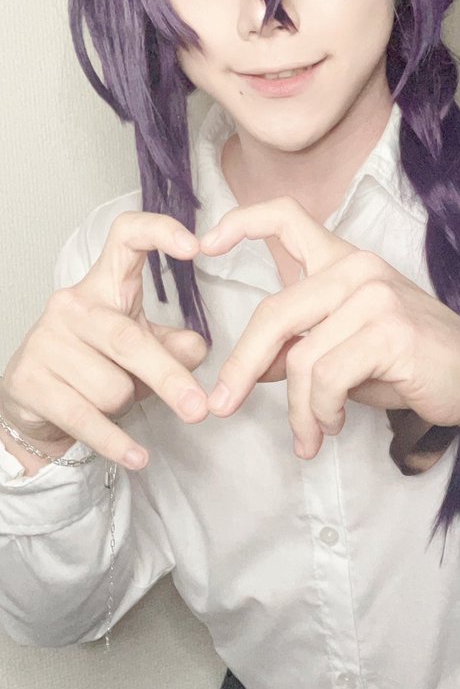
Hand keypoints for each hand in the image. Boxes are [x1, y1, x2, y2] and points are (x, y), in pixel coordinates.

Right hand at [1, 214, 209, 468]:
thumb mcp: (141, 347)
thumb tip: (199, 349)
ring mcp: (47, 342)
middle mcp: (72, 305)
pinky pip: (87, 419)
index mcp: (104, 285)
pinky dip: (116, 442)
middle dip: (168, 378)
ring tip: (115, 399)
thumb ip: (174, 346)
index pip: (127, 238)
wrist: (32, 401)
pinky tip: (137, 456)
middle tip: (200, 408)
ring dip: (126, 405)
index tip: (196, 246)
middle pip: (128, 340)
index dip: (160, 232)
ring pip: (112, 388)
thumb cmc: (96, 364)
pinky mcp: (29, 382)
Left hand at [200, 197, 459, 457]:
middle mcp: (357, 268)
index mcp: (343, 261)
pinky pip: (326, 378)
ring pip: (300, 358)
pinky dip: (322, 411)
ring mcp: (374, 296)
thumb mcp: (343, 350)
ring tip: (311, 433)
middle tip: (223, 405)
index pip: (286, 217)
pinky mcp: (388, 331)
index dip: (240, 222)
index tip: (204, 244)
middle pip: (274, 313)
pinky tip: (335, 424)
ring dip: (299, 409)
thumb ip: (299, 347)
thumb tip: (253, 367)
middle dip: (242, 366)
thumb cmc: (409, 362)